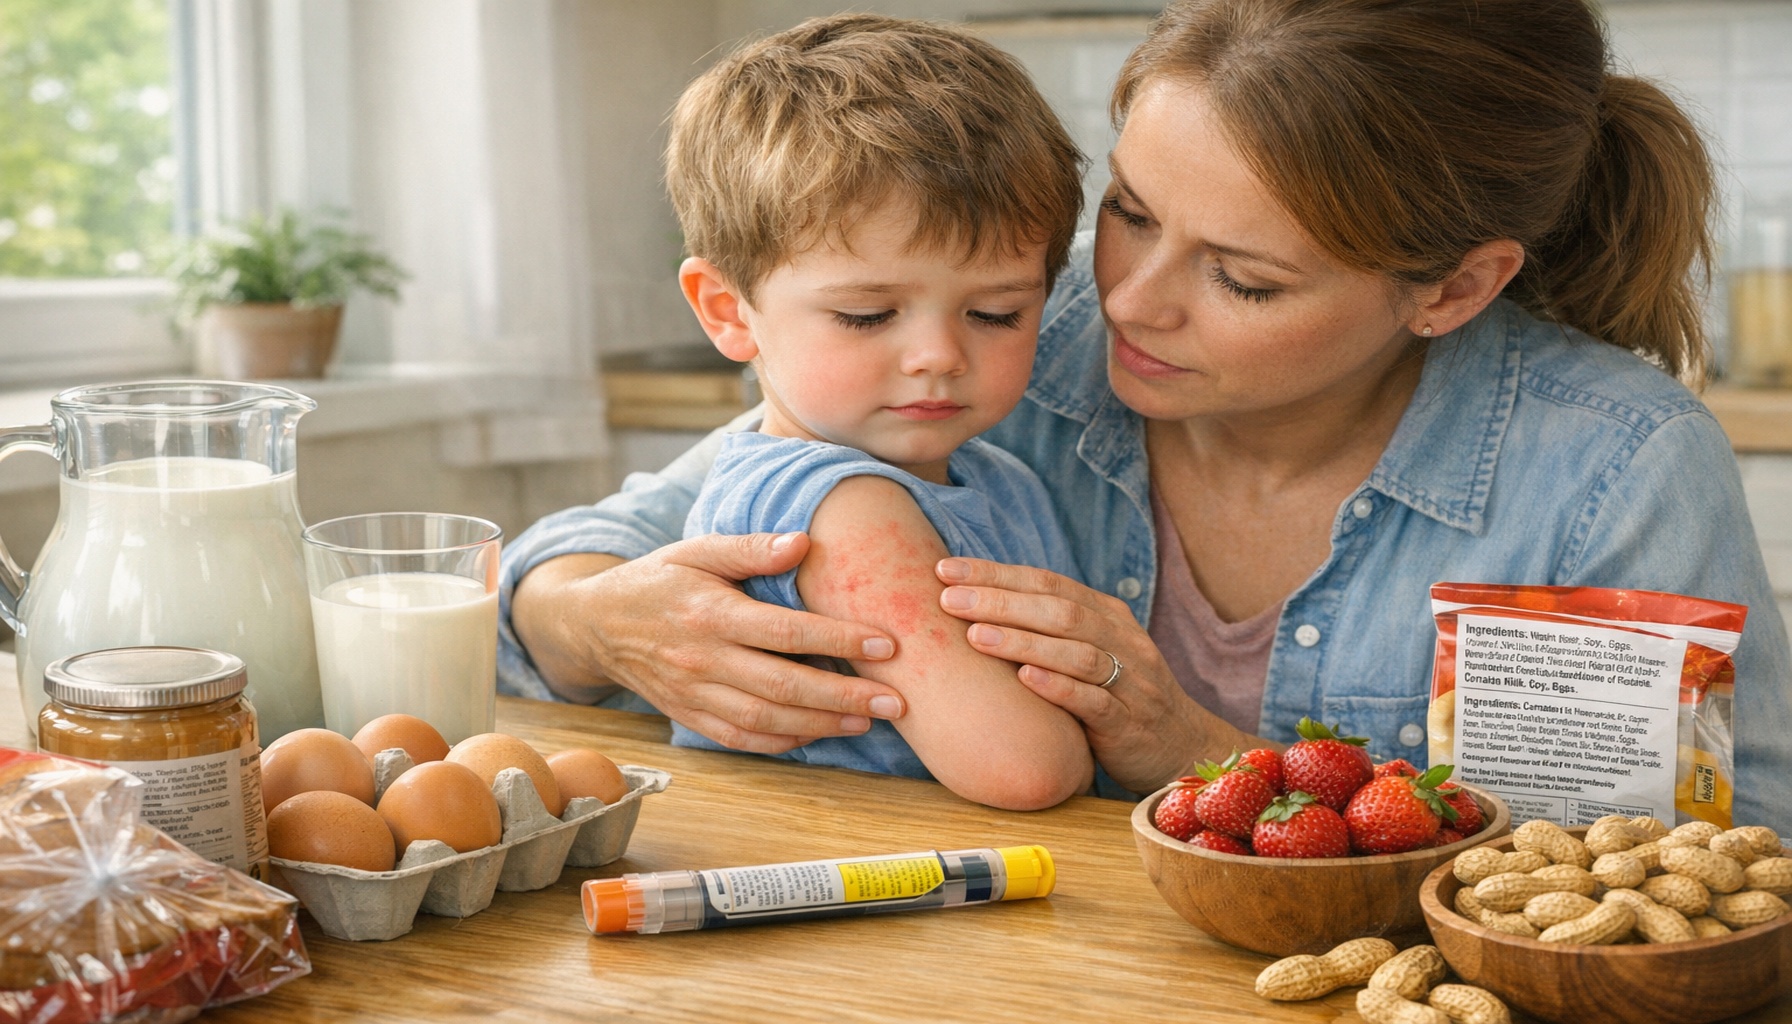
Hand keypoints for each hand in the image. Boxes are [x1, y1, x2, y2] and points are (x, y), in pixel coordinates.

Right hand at [511, 532, 904, 753]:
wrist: (597, 624)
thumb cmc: (659, 579)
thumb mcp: (698, 549)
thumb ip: (751, 547)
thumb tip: (803, 543)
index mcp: (710, 612)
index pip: (785, 631)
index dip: (839, 639)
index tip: (887, 644)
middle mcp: (702, 659)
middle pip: (783, 685)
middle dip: (844, 696)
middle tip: (895, 701)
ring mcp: (694, 693)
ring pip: (766, 719)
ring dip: (821, 724)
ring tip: (868, 721)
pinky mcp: (690, 716)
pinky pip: (741, 738)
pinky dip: (783, 740)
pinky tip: (818, 733)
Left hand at [934, 557, 1260, 791]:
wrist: (1180, 747)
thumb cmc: (1119, 696)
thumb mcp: (1091, 652)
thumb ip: (1051, 628)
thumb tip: (979, 603)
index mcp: (1108, 615)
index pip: (1048, 582)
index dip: (997, 573)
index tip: (946, 569)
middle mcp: (1121, 640)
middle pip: (1059, 610)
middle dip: (1001, 601)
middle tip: (949, 598)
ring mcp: (1129, 681)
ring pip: (1076, 652)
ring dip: (1023, 641)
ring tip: (975, 635)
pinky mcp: (1129, 723)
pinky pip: (1095, 701)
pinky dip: (1059, 687)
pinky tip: (1025, 678)